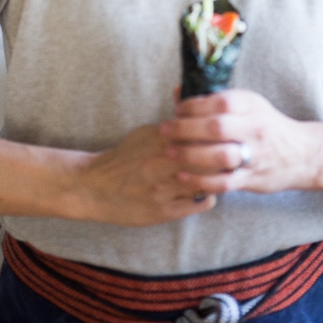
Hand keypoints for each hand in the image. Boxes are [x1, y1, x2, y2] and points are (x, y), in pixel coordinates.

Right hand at [77, 123, 216, 226]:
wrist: (95, 187)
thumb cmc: (125, 158)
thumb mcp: (145, 134)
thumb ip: (173, 126)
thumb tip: (197, 111)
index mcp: (158, 140)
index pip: (201, 136)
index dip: (218, 138)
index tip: (224, 139)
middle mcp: (161, 164)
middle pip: (208, 159)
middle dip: (222, 159)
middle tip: (227, 158)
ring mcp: (163, 189)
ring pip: (208, 182)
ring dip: (216, 179)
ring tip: (214, 176)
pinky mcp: (164, 211)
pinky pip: (201, 203)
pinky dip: (206, 195)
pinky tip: (200, 191)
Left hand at [160, 89, 320, 196]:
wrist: (303, 154)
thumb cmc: (267, 125)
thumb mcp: (249, 105)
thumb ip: (216, 100)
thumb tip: (178, 92)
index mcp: (253, 107)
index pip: (221, 102)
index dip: (195, 105)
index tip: (177, 109)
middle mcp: (255, 129)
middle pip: (217, 128)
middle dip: (185, 129)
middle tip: (165, 129)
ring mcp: (255, 156)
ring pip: (220, 156)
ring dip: (190, 154)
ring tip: (170, 151)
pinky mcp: (253, 179)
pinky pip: (224, 182)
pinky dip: (201, 180)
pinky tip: (182, 175)